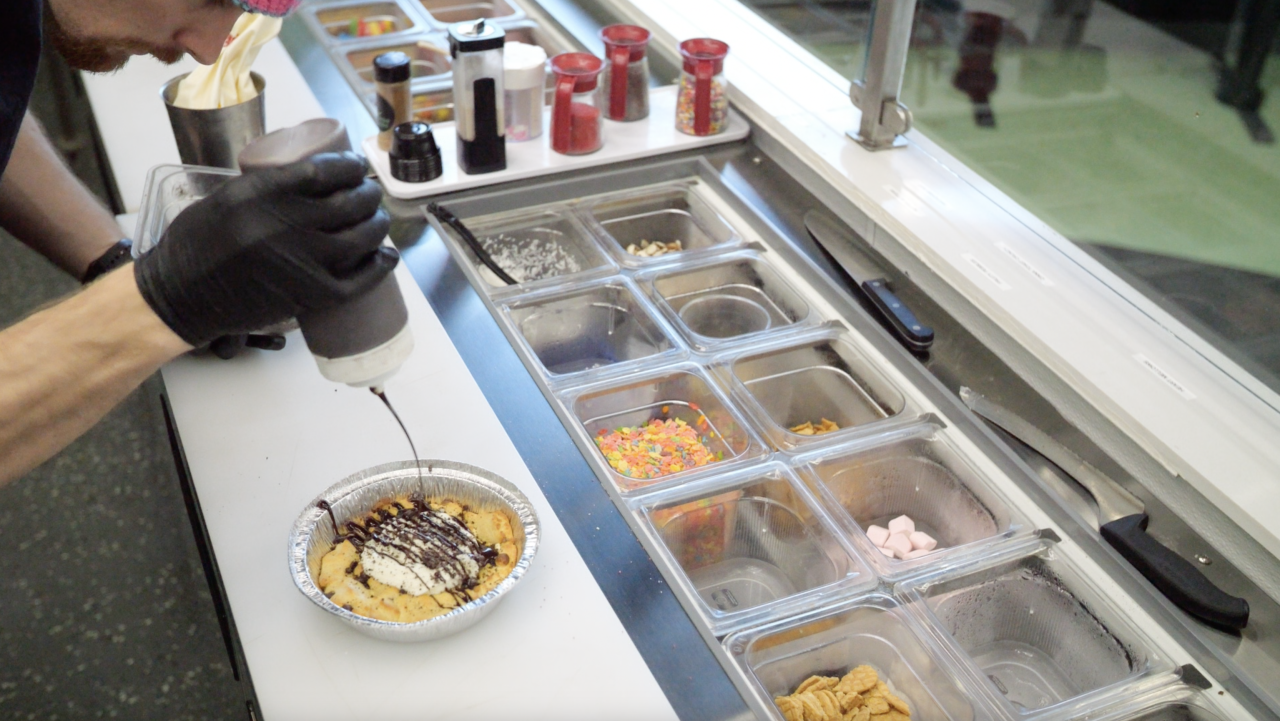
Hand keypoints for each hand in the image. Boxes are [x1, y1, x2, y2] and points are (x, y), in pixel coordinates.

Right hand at [134, 152, 394, 346]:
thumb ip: (268, 188)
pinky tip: (387, 257)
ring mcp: (301, 261)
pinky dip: (380, 267)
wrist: (180, 294)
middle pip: (349, 202)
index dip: (351, 166)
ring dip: (378, 226)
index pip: (324, 170)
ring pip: (362, 238)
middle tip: (371, 195)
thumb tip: (312, 178)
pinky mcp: (309, 295)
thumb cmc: (197, 242)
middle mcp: (285, 223)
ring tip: (378, 221)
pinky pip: (359, 281)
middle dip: (369, 195)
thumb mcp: (228, 197)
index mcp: (262, 192)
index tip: (358, 167)